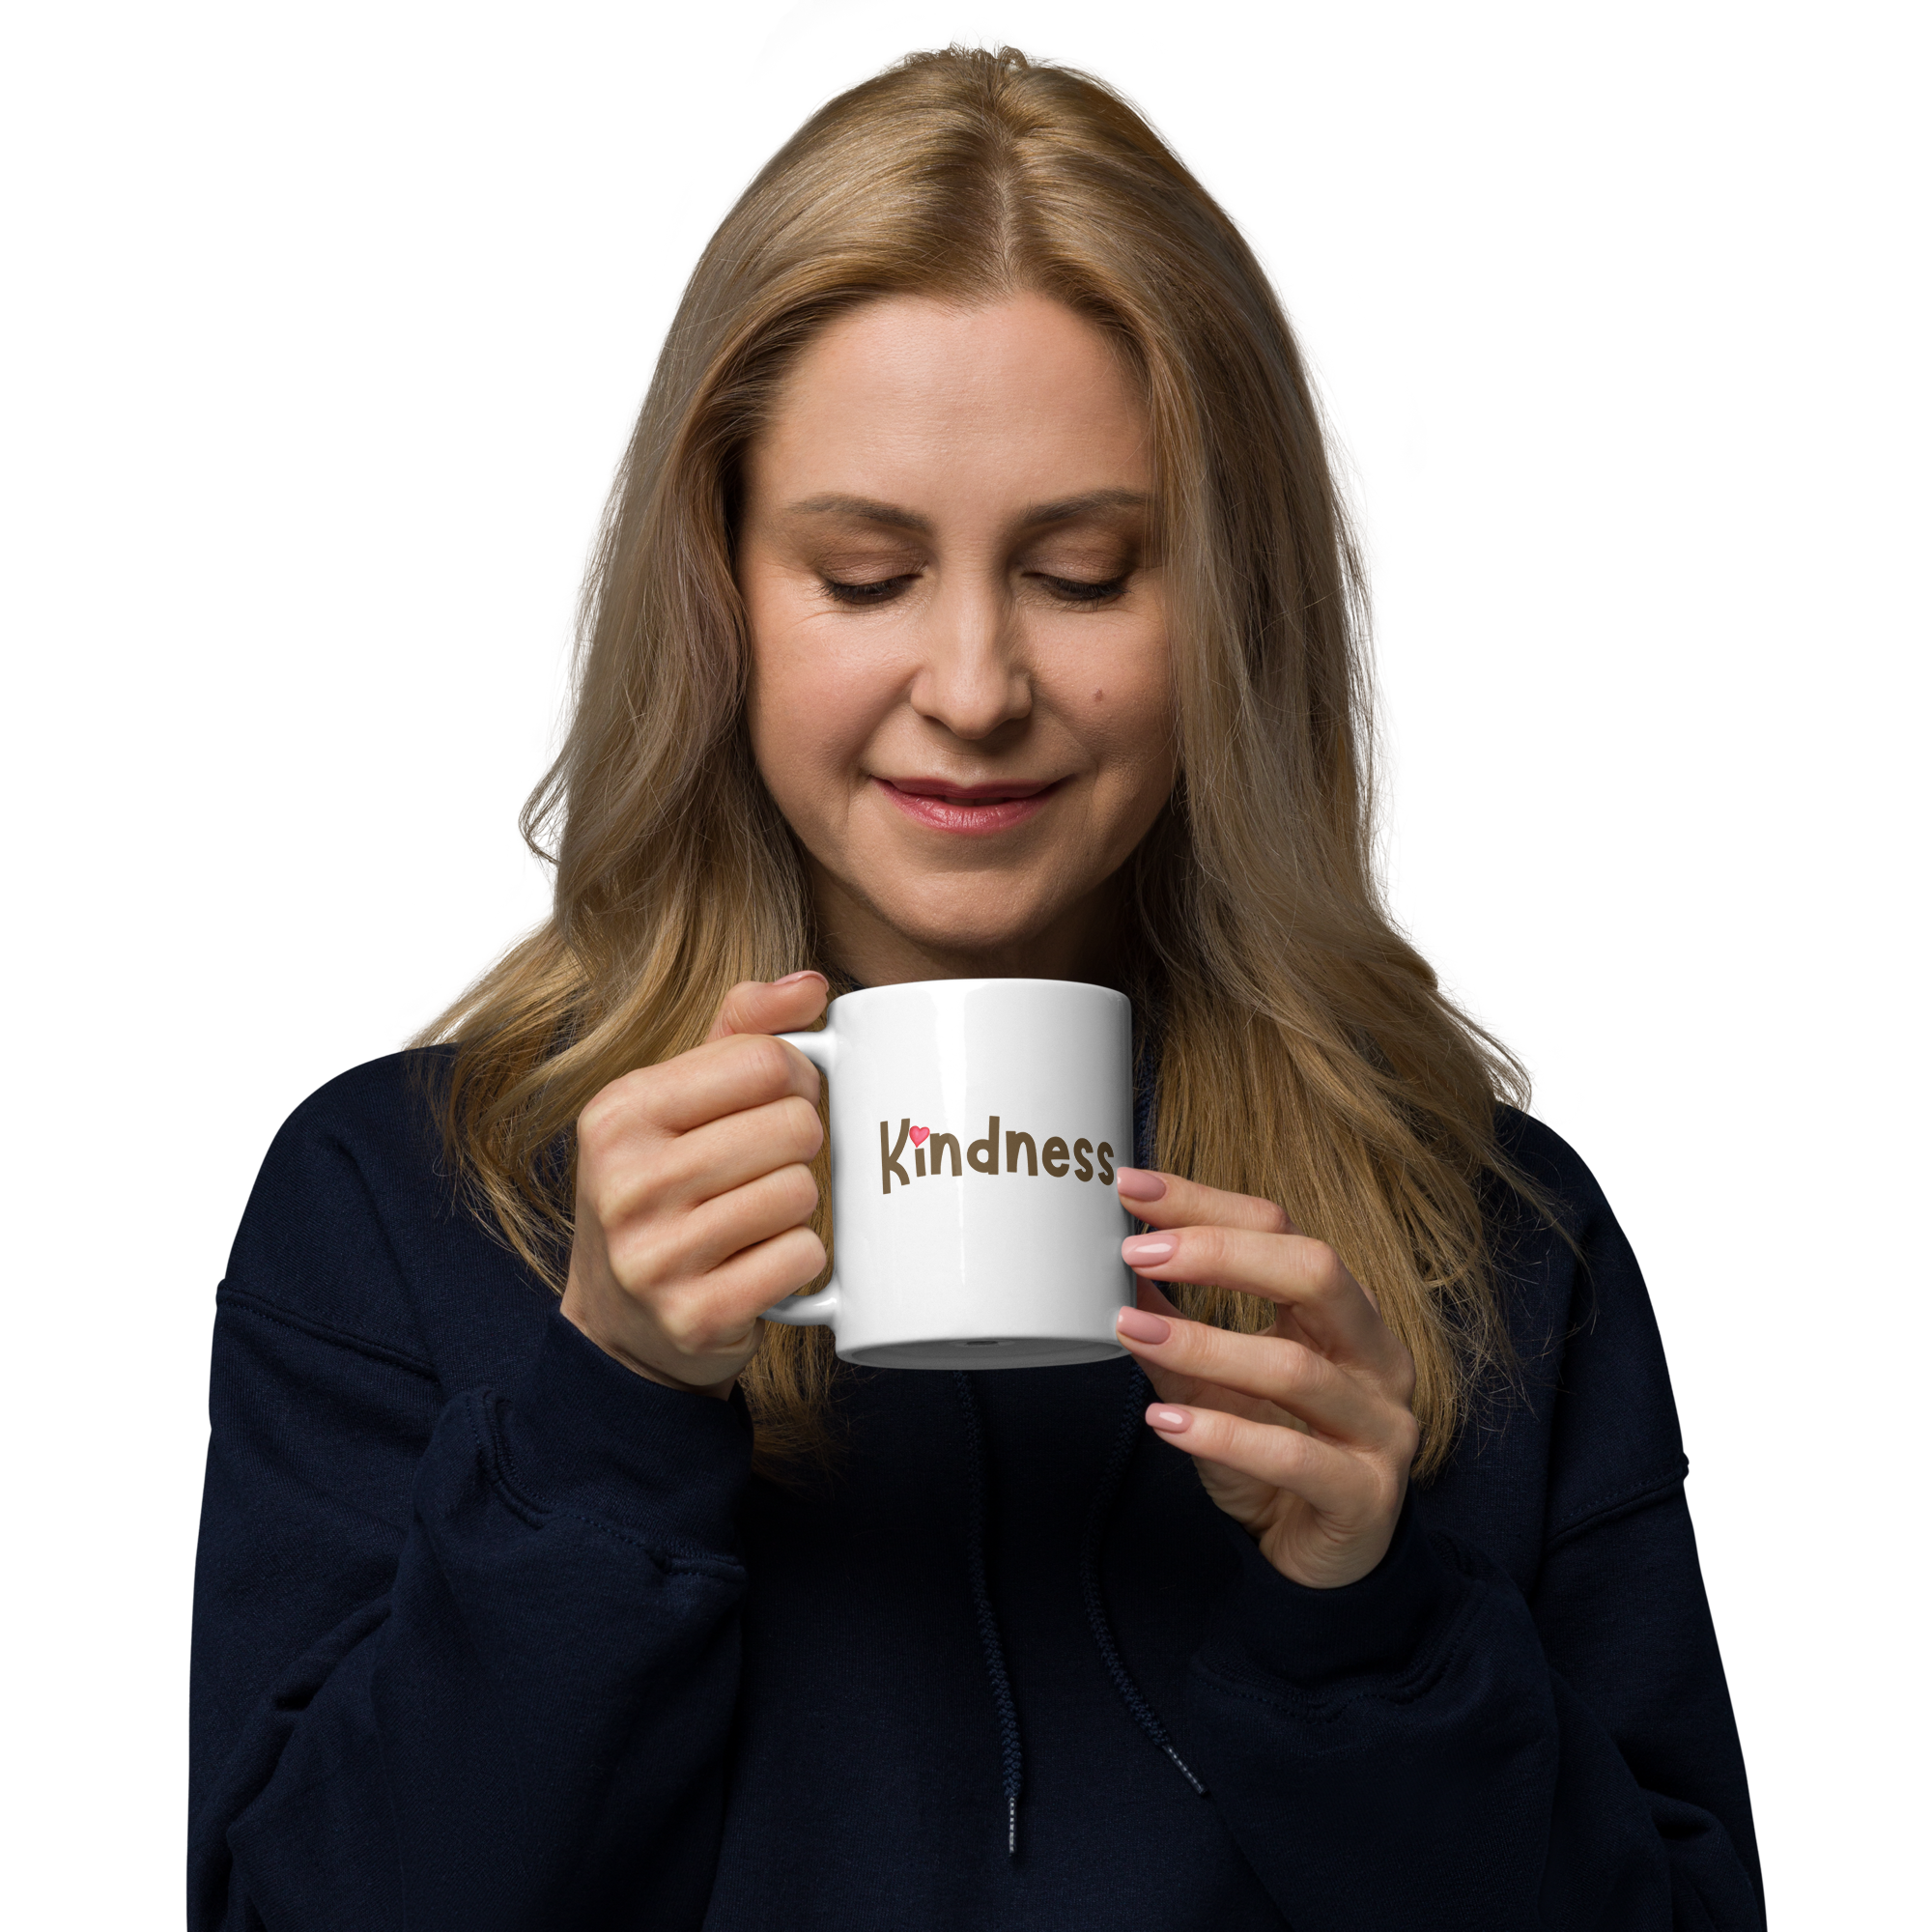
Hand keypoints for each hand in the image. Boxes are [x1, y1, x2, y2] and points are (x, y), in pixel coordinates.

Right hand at [560, 973, 830, 1397]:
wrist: (621, 1324)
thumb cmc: (663, 1191)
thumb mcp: (676, 1102)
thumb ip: (740, 1032)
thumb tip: (813, 985)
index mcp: (620, 1113)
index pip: (763, 1061)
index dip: (799, 1077)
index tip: (786, 1098)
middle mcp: (626, 1181)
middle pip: (794, 1127)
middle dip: (802, 1145)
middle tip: (771, 1166)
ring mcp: (654, 1255)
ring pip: (801, 1192)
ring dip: (800, 1205)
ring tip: (760, 1216)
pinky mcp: (693, 1315)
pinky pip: (801, 1258)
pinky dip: (801, 1259)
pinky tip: (763, 1262)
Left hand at [1109, 1168, 1420, 1589]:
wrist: (1323, 1564)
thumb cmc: (1273, 1455)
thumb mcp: (1215, 1385)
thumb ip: (1174, 1331)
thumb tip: (1116, 1271)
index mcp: (1344, 1312)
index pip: (1282, 1230)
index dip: (1206, 1204)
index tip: (1132, 1188)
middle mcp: (1375, 1356)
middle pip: (1315, 1272)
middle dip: (1220, 1254)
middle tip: (1138, 1251)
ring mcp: (1380, 1426)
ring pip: (1296, 1367)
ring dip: (1204, 1345)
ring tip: (1132, 1332)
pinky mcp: (1365, 1495)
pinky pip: (1293, 1456)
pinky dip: (1223, 1434)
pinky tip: (1166, 1421)